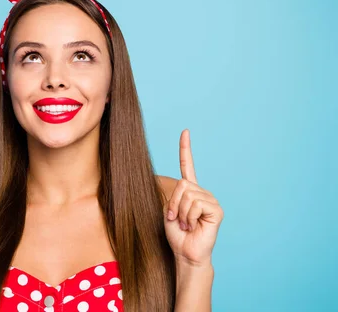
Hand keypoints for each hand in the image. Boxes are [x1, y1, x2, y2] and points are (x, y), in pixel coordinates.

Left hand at [164, 129, 223, 265]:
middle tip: (177, 219)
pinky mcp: (216, 210)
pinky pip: (196, 204)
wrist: (185, 252)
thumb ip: (170, 194)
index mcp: (189, 190)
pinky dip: (190, 216)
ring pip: (188, 194)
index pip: (188, 165)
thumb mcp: (167, 210)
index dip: (186, 149)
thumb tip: (170, 182)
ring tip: (186, 224)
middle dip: (174, 203)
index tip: (185, 132)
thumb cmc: (176, 234)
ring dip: (181, 212)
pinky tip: (194, 225)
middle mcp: (202, 192)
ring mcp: (211, 200)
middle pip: (182, 184)